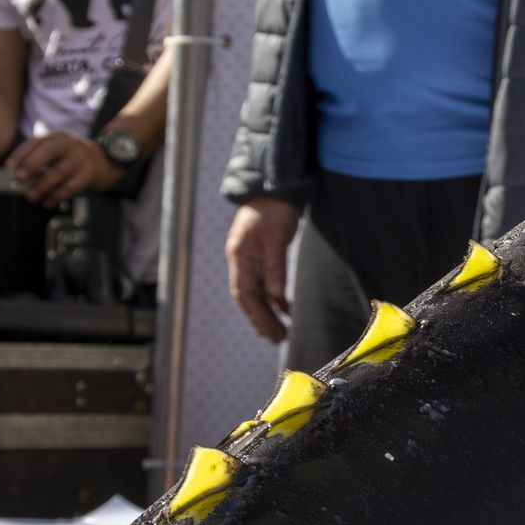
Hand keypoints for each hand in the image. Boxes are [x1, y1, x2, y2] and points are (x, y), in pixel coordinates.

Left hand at [6, 132, 119, 206]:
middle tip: (19, 179)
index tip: (10, 167)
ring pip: (59, 171)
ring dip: (43, 185)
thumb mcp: (59, 150)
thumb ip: (41, 158)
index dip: (21, 154)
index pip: (36, 142)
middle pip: (48, 152)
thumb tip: (18, 175)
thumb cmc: (75, 158)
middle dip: (31, 165)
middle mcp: (70, 144)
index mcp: (57, 137)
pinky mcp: (89, 173)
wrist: (106, 161)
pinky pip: (71, 186)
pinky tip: (49, 202)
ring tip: (32, 196)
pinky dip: (57, 196)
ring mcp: (81, 158)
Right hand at [225, 197, 299, 342]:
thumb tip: (276, 299)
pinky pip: (263, 282)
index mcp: (239, 255)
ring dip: (266, 312)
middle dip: (261, 319)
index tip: (270, 331)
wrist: (276, 187)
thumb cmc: (276, 210)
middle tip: (278, 338)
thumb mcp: (276, 239)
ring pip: (255, 292)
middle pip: (248, 297)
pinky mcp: (260, 254)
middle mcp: (241, 259)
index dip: (256, 315)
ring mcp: (249, 257)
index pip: (243, 294)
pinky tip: (284, 309)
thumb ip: (275, 269)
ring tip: (280, 331)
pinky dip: (273, 298)